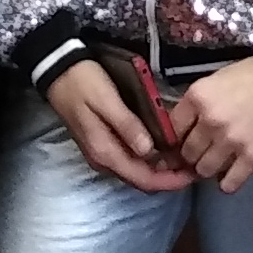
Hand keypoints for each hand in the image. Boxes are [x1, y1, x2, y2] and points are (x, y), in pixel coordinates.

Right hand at [47, 58, 192, 190]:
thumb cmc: (84, 83)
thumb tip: (150, 152)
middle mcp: (104, 159)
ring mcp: (103, 153)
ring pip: (137, 171)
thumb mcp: (107, 101)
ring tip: (184, 156)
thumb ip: (128, 126)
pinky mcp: (104, 144)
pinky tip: (163, 147)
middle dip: (169, 177)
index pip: (143, 179)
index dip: (170, 181)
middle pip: (142, 179)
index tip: (193, 174)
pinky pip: (131, 160)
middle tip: (194, 164)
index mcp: (105, 152)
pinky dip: (150, 159)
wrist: (58, 71)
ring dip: (160, 169)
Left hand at [171, 60, 252, 189]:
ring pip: (204, 170)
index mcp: (198, 97)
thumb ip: (196, 105)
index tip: (184, 140)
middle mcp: (210, 121)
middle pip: (187, 153)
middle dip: (193, 154)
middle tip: (205, 150)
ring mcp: (231, 141)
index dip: (177, 137)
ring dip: (210, 167)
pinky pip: (229, 183)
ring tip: (221, 159)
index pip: (172, 130)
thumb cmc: (252, 77)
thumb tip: (178, 131)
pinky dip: (228, 182)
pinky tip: (233, 173)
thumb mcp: (215, 81)